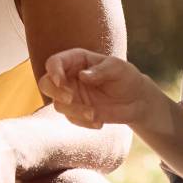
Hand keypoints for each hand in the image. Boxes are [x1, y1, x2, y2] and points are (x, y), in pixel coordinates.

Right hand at [39, 49, 161, 129]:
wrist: (136, 100)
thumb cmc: (125, 77)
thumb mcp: (117, 68)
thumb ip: (100, 71)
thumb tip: (82, 75)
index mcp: (76, 60)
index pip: (54, 62)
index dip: (53, 70)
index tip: (60, 81)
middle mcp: (69, 77)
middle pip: (46, 84)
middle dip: (55, 92)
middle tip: (70, 98)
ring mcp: (71, 96)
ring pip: (58, 105)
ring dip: (74, 111)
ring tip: (94, 114)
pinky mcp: (76, 112)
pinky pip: (71, 119)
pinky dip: (83, 123)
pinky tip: (99, 123)